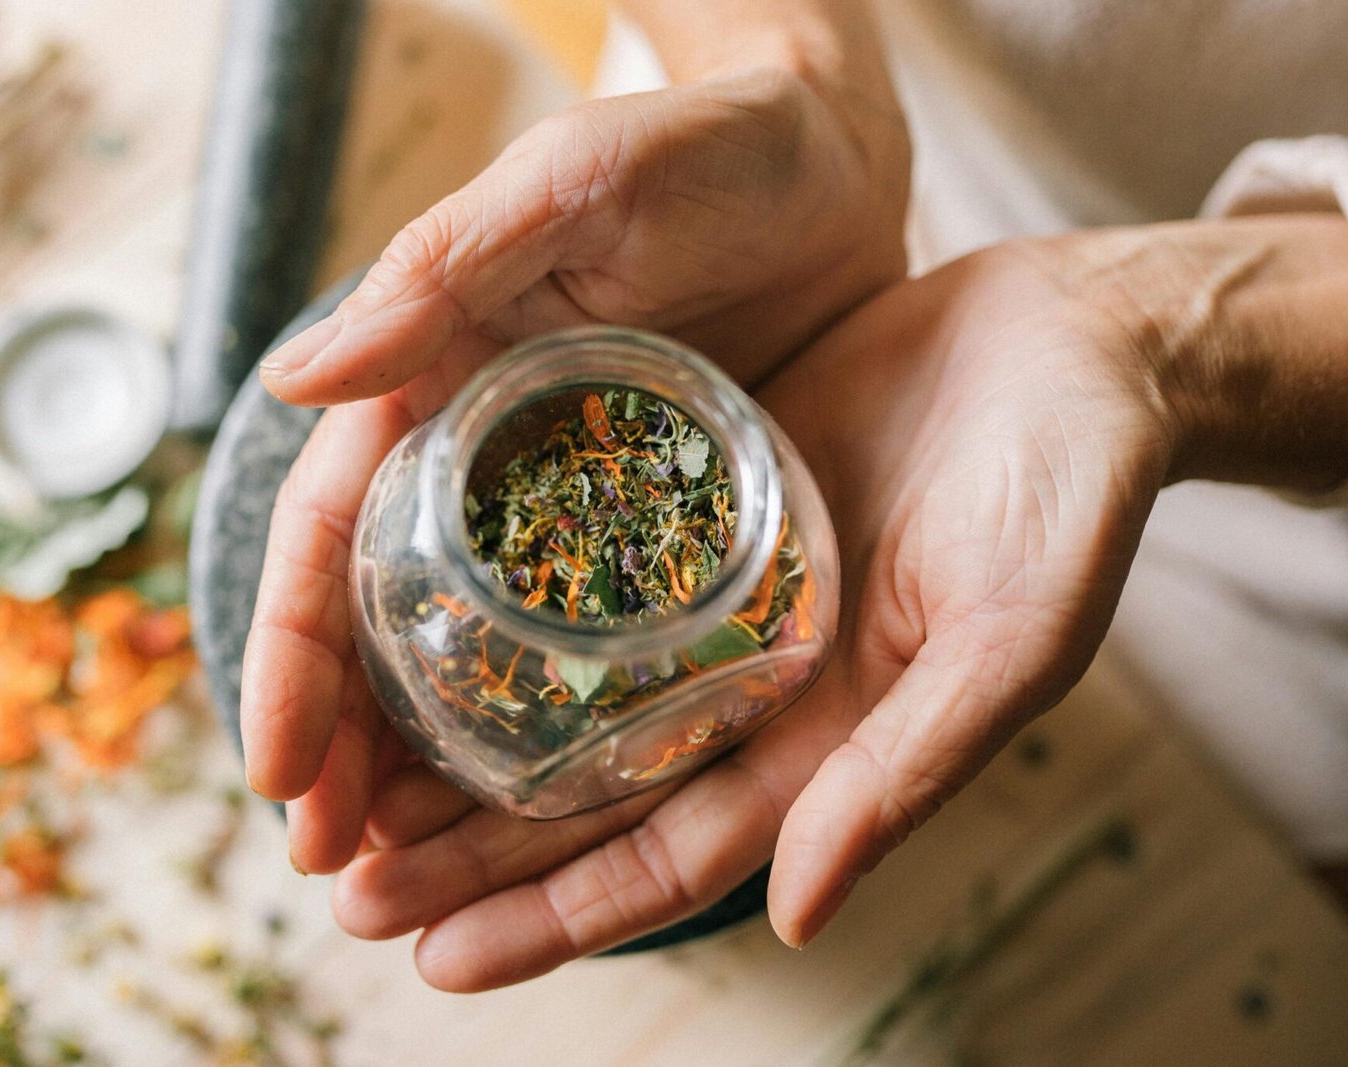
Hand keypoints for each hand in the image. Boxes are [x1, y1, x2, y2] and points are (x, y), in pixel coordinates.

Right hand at [241, 67, 908, 864]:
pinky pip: (599, 651)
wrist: (833, 157)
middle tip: (337, 871)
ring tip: (415, 885)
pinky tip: (547, 815)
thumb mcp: (571, 188)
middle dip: (350, 750)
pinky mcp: (664, 529)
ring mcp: (575, 507)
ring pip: (483, 661)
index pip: (331, 537)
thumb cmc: (700, 149)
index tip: (279, 775)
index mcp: (436, 388)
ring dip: (441, 773)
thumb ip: (443, 271)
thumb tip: (294, 380)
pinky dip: (560, 734)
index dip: (294, 657)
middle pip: (390, 626)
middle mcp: (487, 461)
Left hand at [326, 234, 1185, 988]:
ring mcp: (713, 591)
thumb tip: (801, 915)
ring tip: (348, 784)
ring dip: (461, 744)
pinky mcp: (690, 495)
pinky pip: (575, 563)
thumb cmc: (1070, 494)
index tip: (435, 956)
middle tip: (349, 886)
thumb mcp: (1006, 636)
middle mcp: (751, 683)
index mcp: (821, 740)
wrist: (1077, 345)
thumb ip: (908, 770)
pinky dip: (500, 605)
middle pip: (588, 793)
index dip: (554, 916)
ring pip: (563, 693)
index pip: (667, 858)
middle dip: (471, 853)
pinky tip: (416, 618)